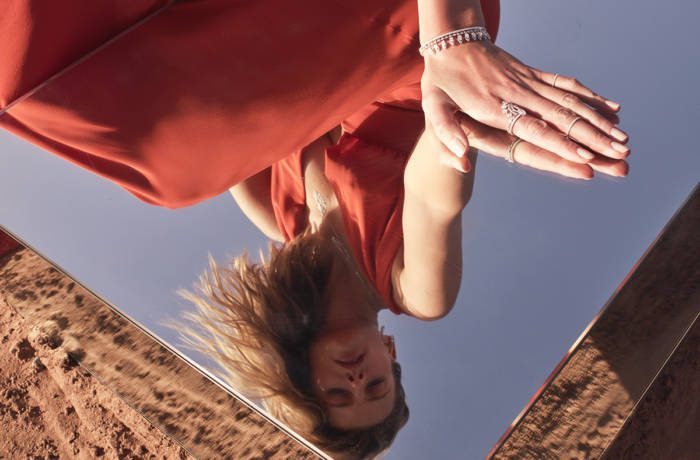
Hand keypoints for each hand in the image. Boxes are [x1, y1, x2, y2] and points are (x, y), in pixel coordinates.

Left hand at [420, 40, 629, 168]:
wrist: (451, 40)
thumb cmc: (440, 79)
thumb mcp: (432, 106)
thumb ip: (445, 132)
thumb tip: (461, 160)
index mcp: (493, 106)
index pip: (532, 128)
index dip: (559, 142)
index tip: (585, 157)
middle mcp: (517, 93)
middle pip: (561, 117)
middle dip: (592, 136)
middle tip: (620, 153)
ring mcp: (528, 81)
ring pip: (570, 101)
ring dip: (599, 120)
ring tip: (624, 138)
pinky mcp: (533, 74)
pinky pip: (566, 85)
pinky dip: (590, 96)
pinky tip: (613, 107)